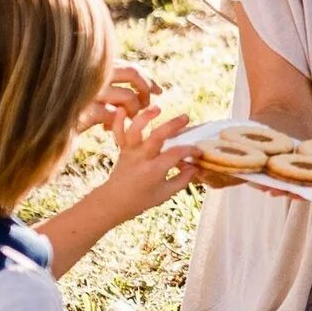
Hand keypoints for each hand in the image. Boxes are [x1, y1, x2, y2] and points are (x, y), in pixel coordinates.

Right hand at [80, 65, 160, 137]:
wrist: (46, 129)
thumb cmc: (73, 112)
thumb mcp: (94, 94)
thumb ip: (114, 86)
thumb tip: (150, 87)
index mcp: (93, 66)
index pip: (130, 67)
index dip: (147, 79)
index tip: (158, 91)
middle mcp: (90, 74)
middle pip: (132, 74)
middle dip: (146, 91)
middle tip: (147, 106)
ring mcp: (87, 91)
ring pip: (128, 97)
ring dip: (134, 112)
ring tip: (126, 121)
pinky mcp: (82, 111)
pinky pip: (114, 115)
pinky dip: (118, 124)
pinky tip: (109, 130)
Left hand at [97, 98, 196, 218]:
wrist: (114, 202)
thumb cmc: (141, 200)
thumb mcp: (165, 194)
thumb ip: (182, 180)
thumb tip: (194, 167)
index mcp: (154, 170)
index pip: (176, 154)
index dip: (190, 150)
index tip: (198, 151)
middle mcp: (141, 158)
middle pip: (157, 136)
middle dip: (173, 125)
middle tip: (186, 118)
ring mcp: (130, 152)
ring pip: (135, 130)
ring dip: (146, 117)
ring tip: (158, 108)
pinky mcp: (122, 150)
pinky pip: (118, 133)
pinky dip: (118, 120)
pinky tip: (122, 110)